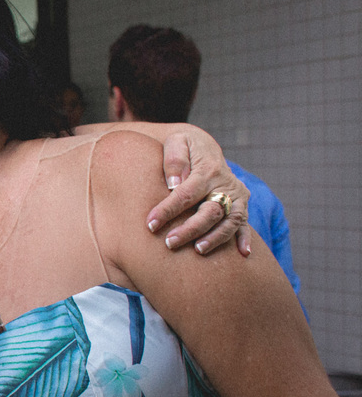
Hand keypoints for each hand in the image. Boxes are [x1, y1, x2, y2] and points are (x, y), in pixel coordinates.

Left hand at [149, 129, 251, 255]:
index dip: (168, 210)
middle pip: (211, 211)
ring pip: (230, 221)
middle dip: (190, 229)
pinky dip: (245, 238)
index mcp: (207, 169)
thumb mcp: (176, 142)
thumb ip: (174, 159)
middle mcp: (226, 184)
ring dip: (215, 238)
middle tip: (169, 243)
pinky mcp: (240, 205)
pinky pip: (244, 224)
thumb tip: (173, 182)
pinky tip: (243, 254)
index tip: (151, 224)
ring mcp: (236, 196)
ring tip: (198, 250)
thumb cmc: (183, 146)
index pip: (186, 193)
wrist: (202, 146)